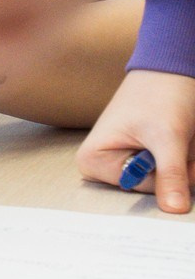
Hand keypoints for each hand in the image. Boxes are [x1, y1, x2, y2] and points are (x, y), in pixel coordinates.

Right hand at [80, 70, 194, 213]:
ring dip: (187, 161)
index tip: (163, 148)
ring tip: (182, 134)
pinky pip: (177, 172)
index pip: (136, 187)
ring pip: (171, 181)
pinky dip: (189, 157)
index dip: (160, 173)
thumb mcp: (167, 136)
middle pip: (154, 188)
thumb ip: (170, 174)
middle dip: (179, 167)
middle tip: (179, 139)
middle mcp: (107, 165)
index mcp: (93, 160)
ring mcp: (130, 161)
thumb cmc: (159, 93)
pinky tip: (185, 139)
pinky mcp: (150, 158)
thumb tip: (174, 210)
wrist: (172, 69)